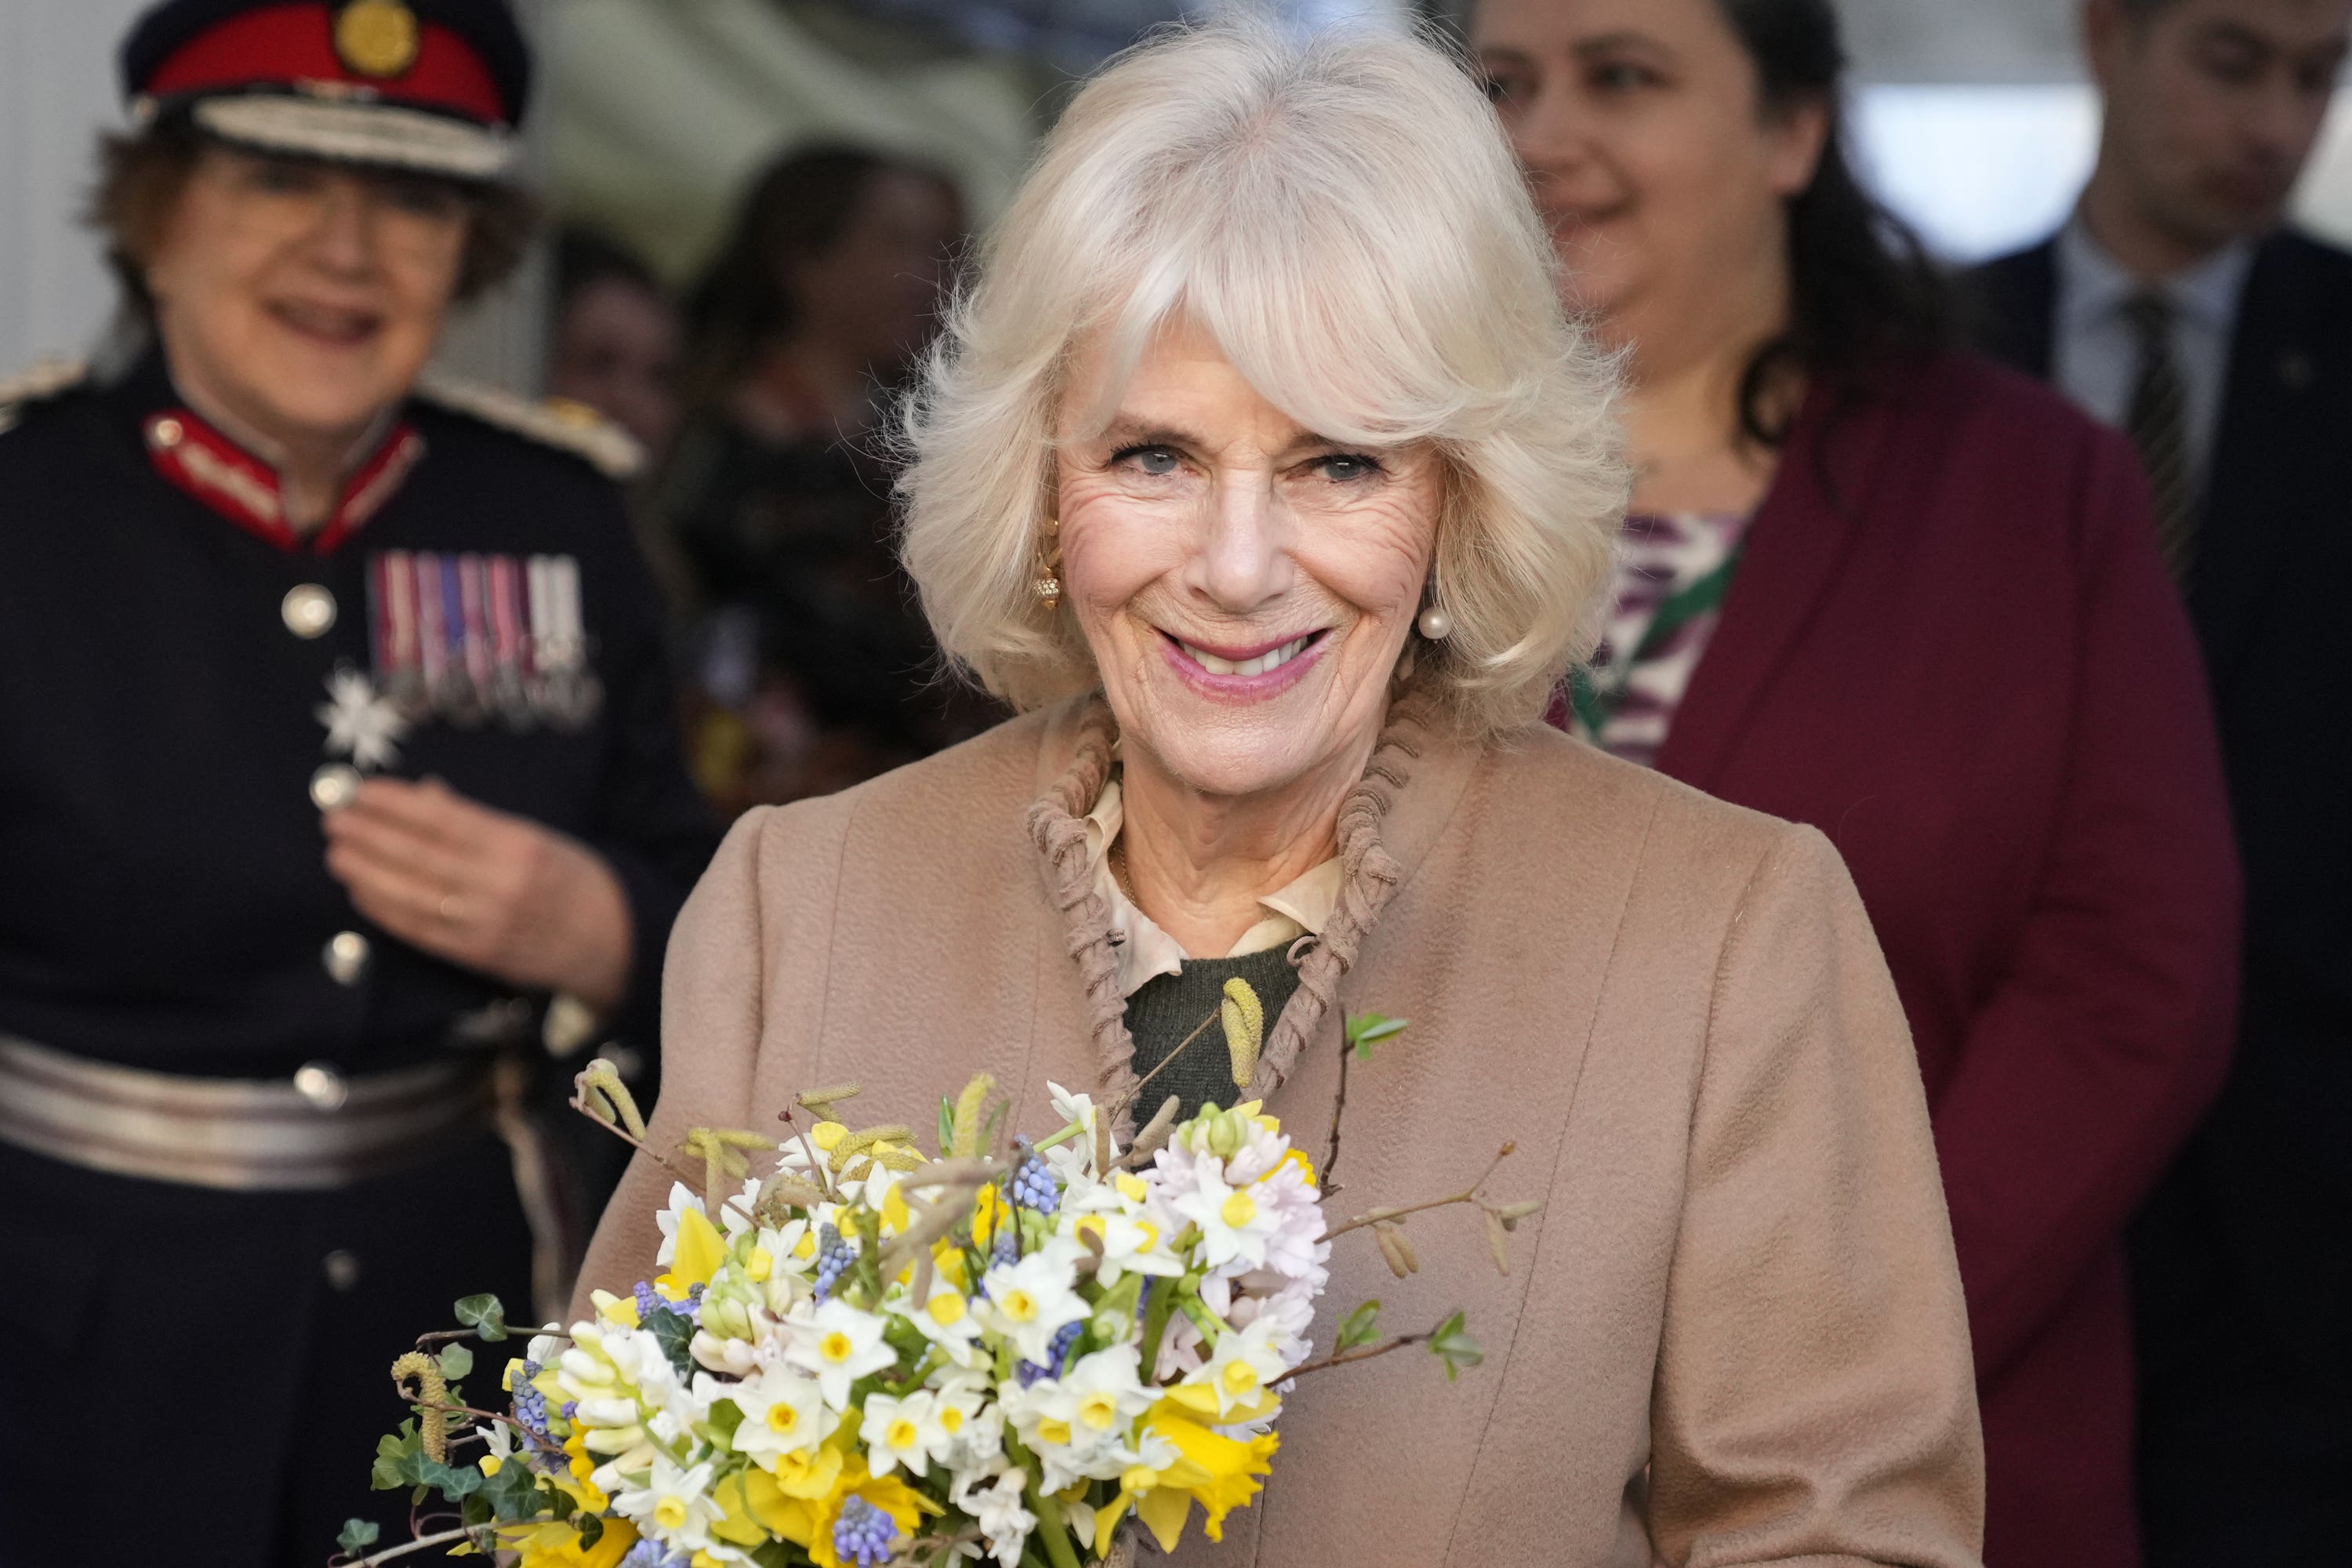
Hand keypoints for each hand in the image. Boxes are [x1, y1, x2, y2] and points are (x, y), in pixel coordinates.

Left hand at [322, 776, 633, 1010]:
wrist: (612, 942)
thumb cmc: (574, 880)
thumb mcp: (537, 837)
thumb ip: (478, 819)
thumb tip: (424, 795)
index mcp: (520, 846)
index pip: (444, 820)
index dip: (398, 806)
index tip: (363, 791)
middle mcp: (501, 884)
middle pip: (420, 856)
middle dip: (371, 836)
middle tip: (333, 819)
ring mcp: (486, 923)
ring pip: (412, 894)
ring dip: (367, 873)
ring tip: (337, 853)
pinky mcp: (475, 954)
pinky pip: (420, 930)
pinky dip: (386, 910)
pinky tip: (361, 892)